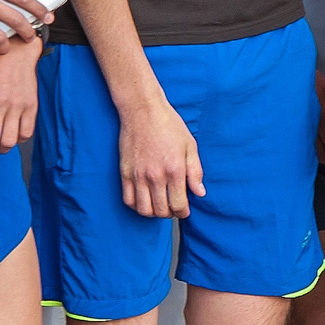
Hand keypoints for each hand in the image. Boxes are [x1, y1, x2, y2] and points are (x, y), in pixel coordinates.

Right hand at [119, 93, 203, 218]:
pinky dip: (136, 206)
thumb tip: (200, 192)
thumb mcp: (190, 146)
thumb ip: (195, 172)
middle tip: (173, 208)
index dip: (183, 212)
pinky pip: (128, 200)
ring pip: (144, 210)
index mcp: (175, 170)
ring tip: (159, 206)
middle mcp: (155, 176)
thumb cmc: (169, 125)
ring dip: (153, 213)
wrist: (143, 110)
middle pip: (161, 211)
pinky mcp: (125, 173)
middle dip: (170, 214)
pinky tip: (144, 200)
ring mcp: (138, 176)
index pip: (179, 205)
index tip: (184, 211)